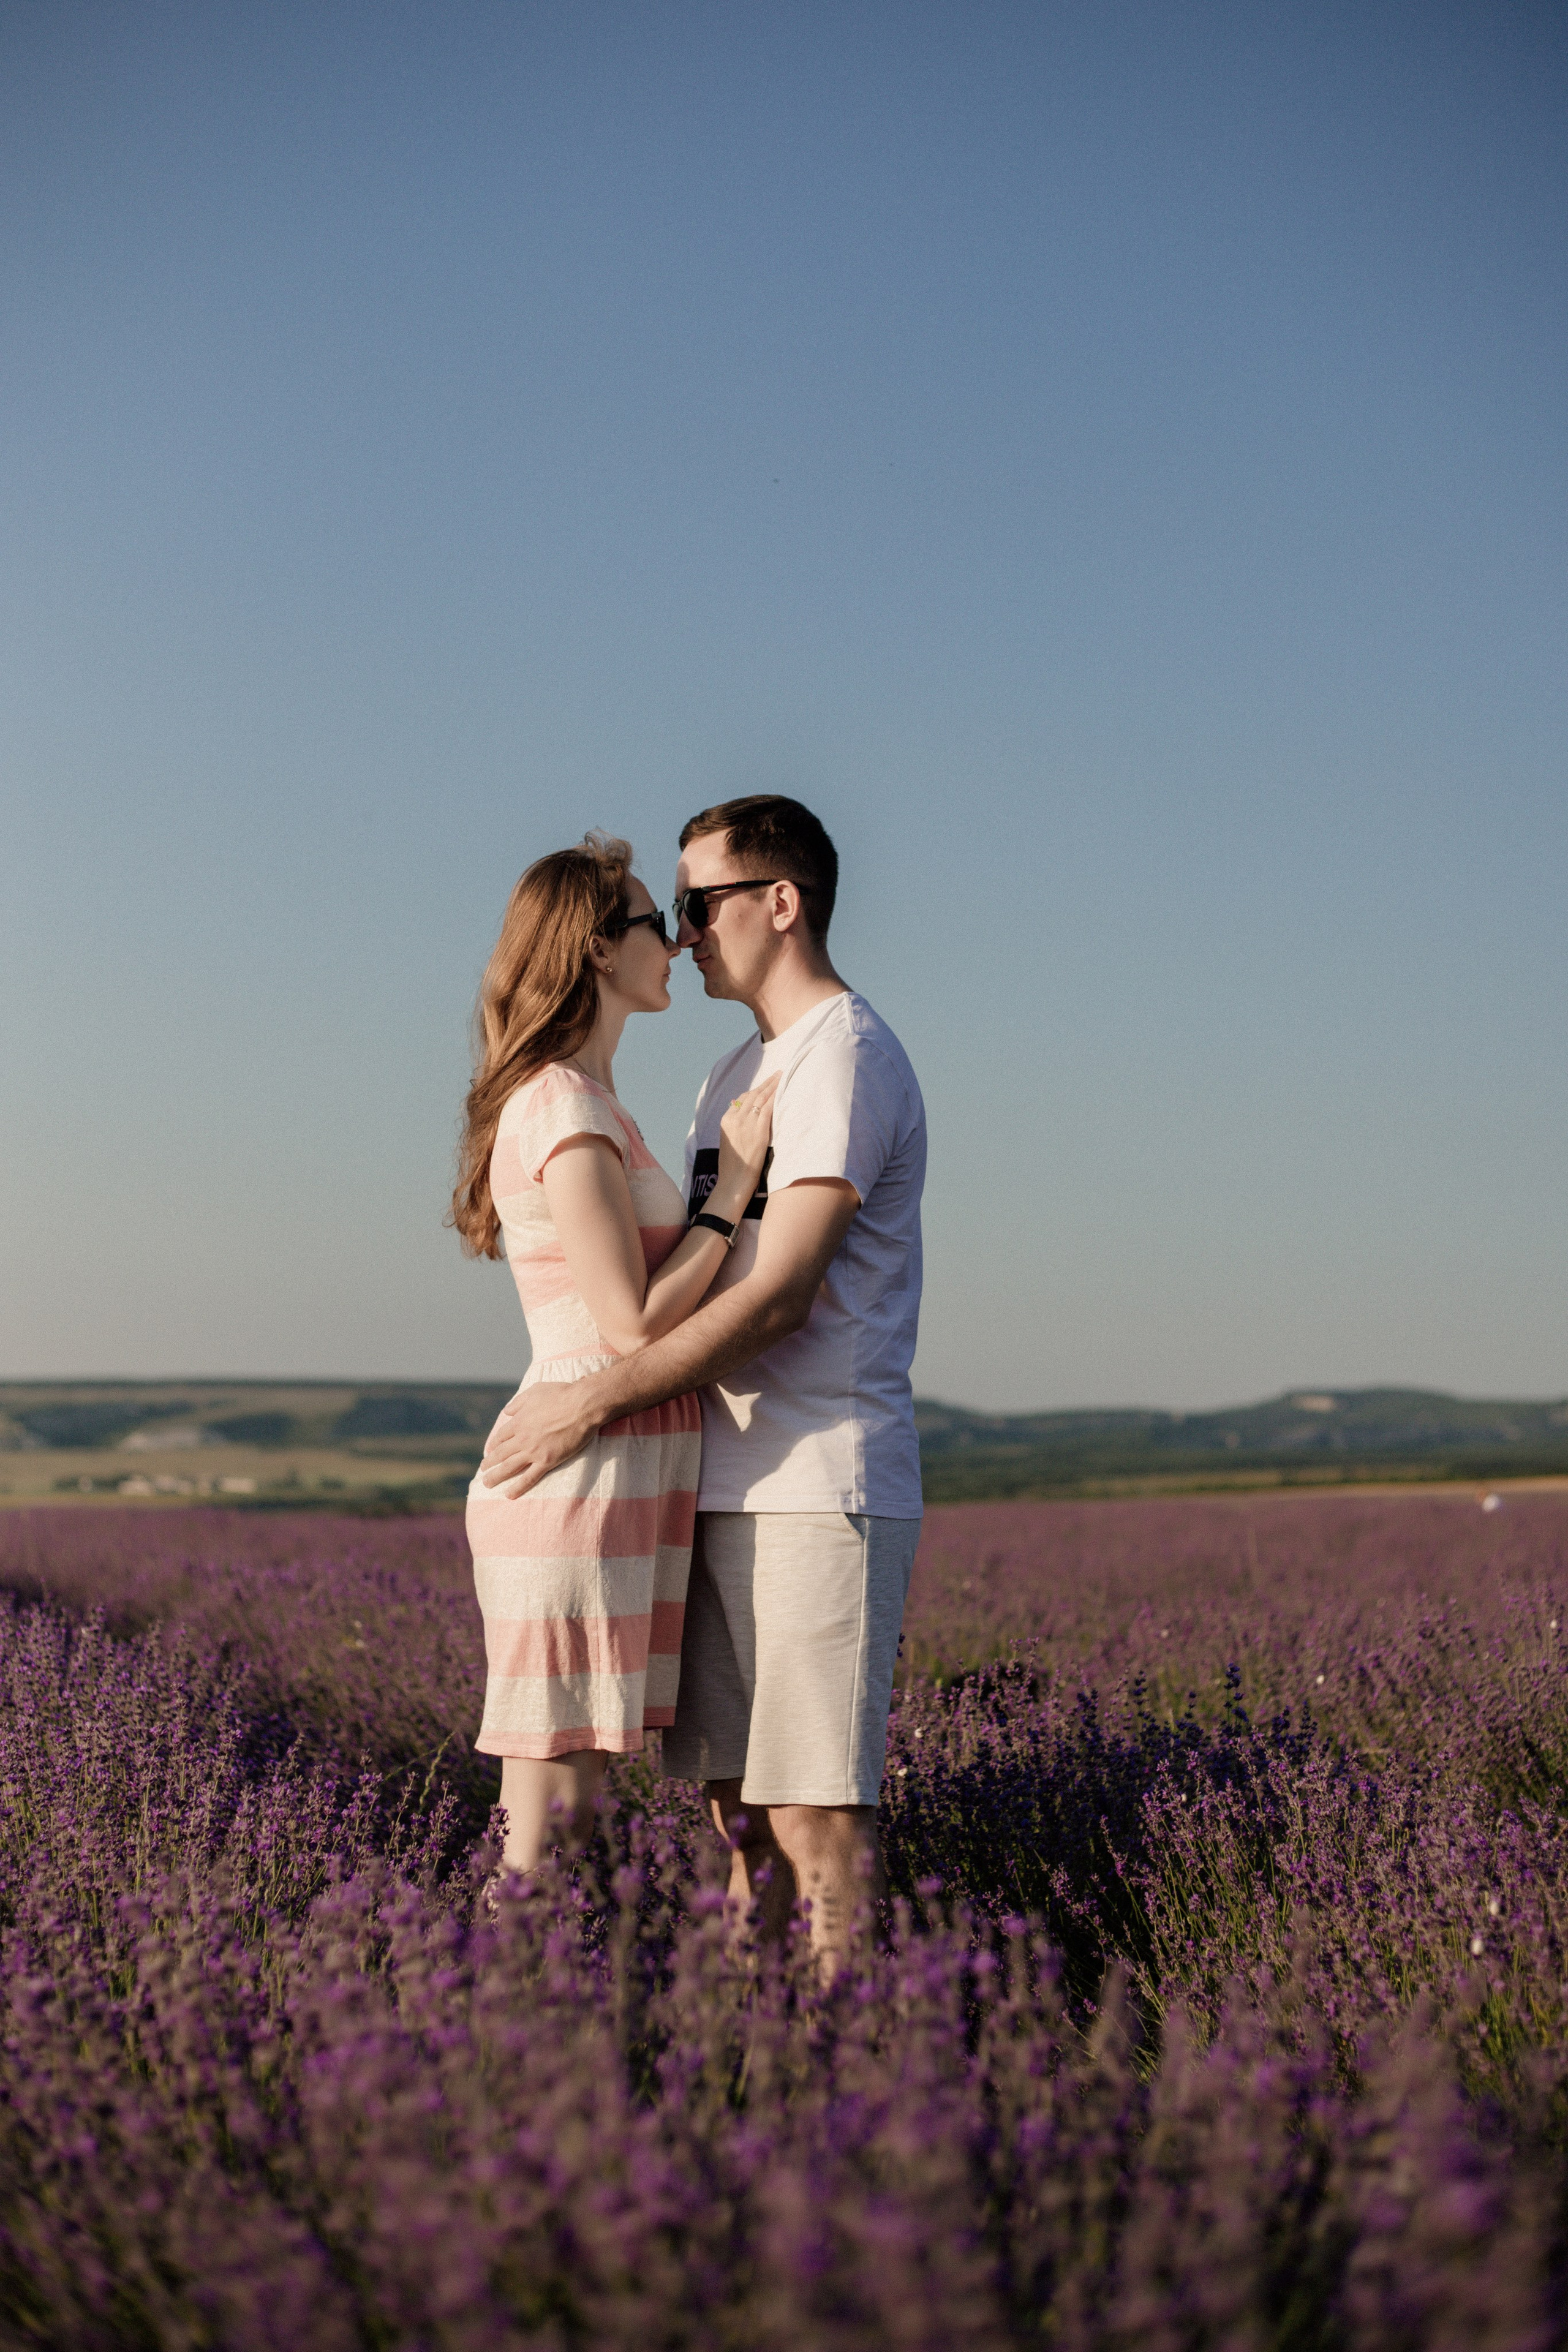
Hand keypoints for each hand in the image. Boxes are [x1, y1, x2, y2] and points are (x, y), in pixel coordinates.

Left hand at [480, 1377, 601, 1496]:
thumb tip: (507, 1411)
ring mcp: (533, 1451)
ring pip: (509, 1467)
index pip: (500, 1437)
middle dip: (489, 1463)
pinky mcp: (547, 1461)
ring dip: (496, 1476)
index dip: (493, 1445)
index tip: (489, 1451)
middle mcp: (522, 1438)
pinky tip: (509, 1494)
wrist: (582, 1406)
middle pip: (500, 1454)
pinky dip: (518, 1487)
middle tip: (483, 1471)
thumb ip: (519, 1402)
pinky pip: (529, 1478)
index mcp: (518, 1422)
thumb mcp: (535, 1391)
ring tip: (487, 1483)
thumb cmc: (561, 1394)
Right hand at [713, 1073, 778, 1210]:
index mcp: (726, 1120)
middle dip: (766, 1083)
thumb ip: (734, 1124)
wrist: (734, 1179)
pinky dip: (776, 1097)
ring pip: (761, 1098)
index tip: (765, 1085)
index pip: (741, 1099)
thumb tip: (738, 1109)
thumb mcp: (729, 1140)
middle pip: (752, 1095)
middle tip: (777, 1074)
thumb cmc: (733, 1165)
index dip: (755, 1090)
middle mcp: (735, 1118)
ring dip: (772, 1085)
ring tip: (782, 1077)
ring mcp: (746, 1123)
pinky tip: (783, 1090)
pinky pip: (768, 1108)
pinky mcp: (758, 1130)